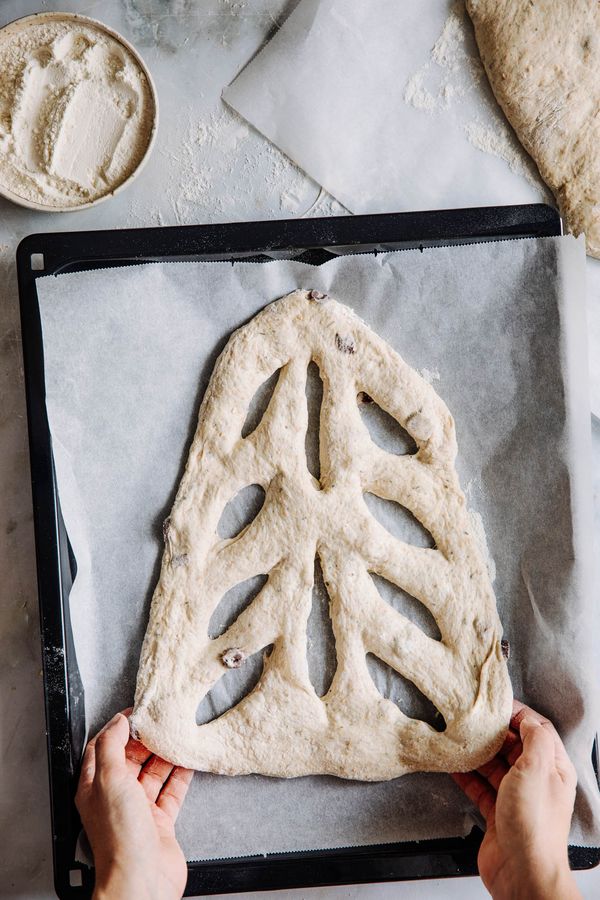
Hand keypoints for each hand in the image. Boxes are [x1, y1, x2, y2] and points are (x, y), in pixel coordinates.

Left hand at [75, 709, 193, 899]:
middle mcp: (115, 798)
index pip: (103, 749)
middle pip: (130, 760)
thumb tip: (117, 721)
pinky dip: (180, 776)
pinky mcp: (160, 822)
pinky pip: (171, 792)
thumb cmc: (120, 836)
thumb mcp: (110, 779)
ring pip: (152, 774)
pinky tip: (188, 762)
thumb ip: (112, 746)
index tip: (135, 712)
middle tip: (161, 722)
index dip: (117, 728)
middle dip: (144, 740)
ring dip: (164, 756)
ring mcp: (138, 810)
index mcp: (95, 788)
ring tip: (176, 737)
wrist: (142, 878)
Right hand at [452, 700, 580, 899]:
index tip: (495, 704)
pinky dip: (466, 775)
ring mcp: (515, 798)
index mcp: (553, 768)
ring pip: (494, 766)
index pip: (537, 729)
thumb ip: (534, 738)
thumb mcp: (537, 769)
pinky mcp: (497, 813)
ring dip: (477, 753)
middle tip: (472, 719)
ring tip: (459, 738)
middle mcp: (536, 781)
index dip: (517, 713)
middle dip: (493, 732)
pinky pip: (480, 787)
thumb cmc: (534, 824)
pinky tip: (453, 765)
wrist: (522, 871)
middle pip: (513, 746)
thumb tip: (527, 718)